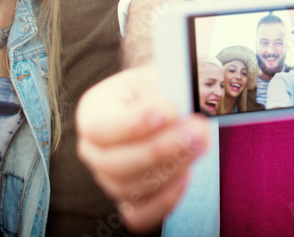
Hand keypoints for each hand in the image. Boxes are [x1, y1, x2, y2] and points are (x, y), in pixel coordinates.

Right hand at [76, 65, 209, 232]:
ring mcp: (107, 178)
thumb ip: (165, 90)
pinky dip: (163, 201)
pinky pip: (139, 216)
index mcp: (92, 111)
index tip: (167, 113)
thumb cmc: (159, 89)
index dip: (132, 125)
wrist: (165, 104)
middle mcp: (92, 148)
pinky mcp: (128, 200)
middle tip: (197, 130)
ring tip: (200, 143)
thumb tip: (174, 113)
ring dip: (170, 169)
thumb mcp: (160, 76)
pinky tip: (186, 175)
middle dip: (161, 149)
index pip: (100, 127)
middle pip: (114, 163)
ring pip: (129, 188)